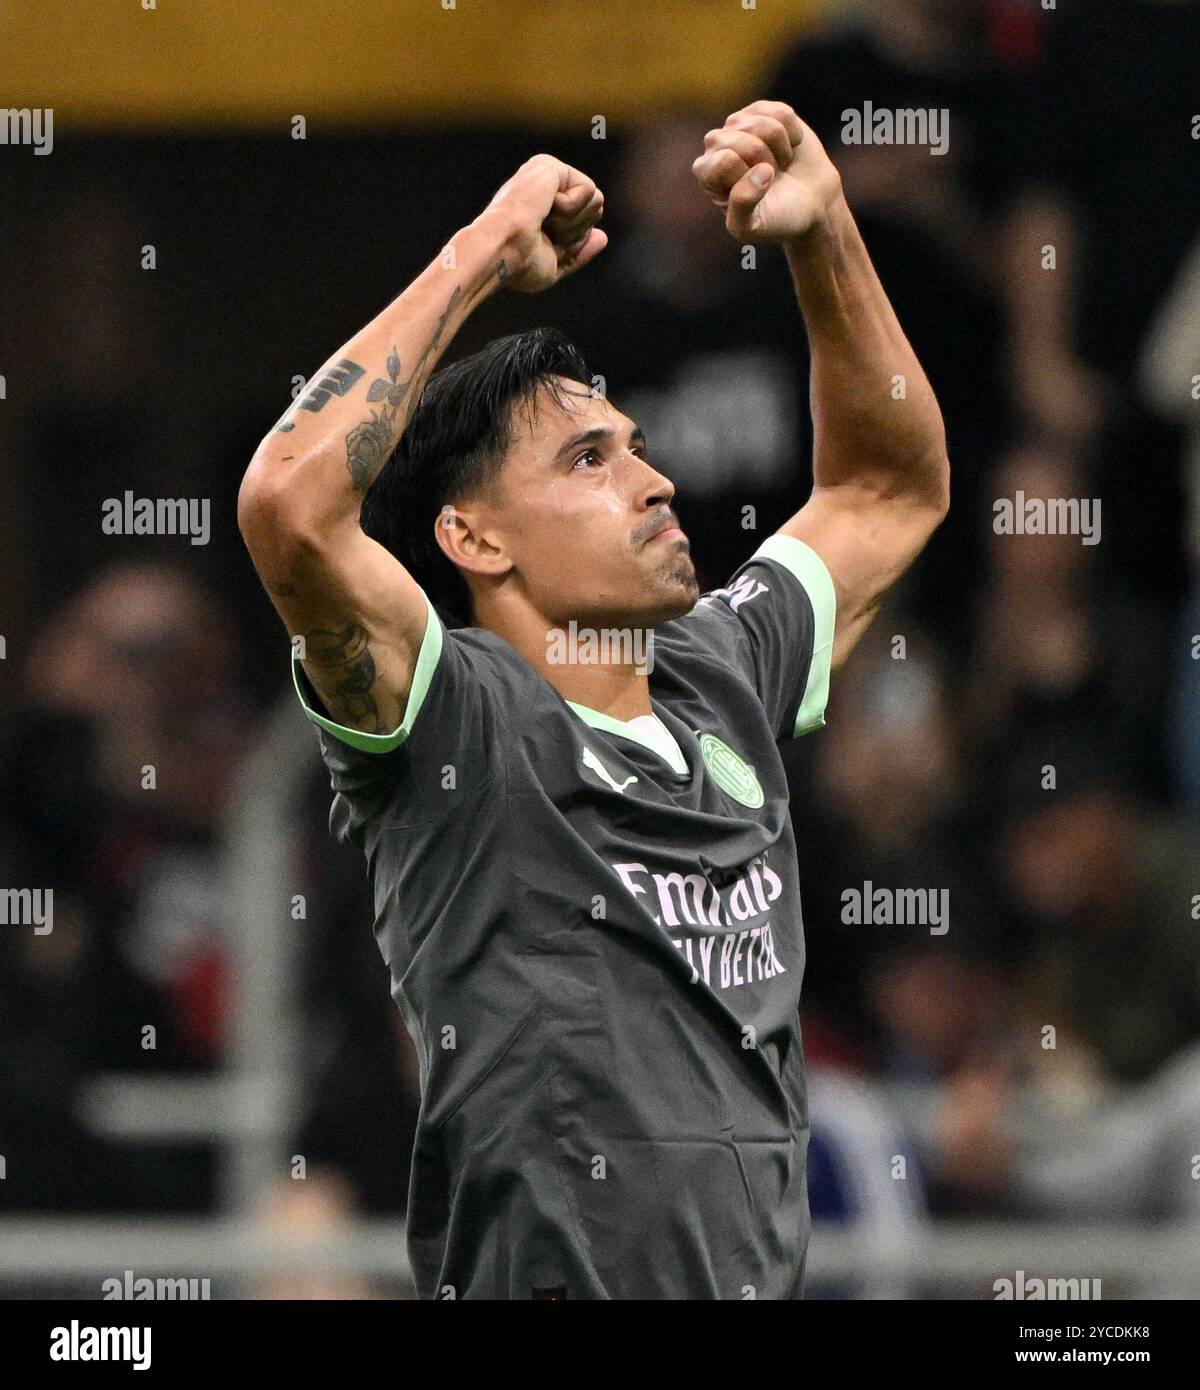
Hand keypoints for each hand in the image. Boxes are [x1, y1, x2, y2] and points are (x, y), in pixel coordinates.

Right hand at [477, 154, 606, 292]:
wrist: (503, 251)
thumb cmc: (520, 264)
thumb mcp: (555, 265)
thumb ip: (578, 252)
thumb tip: (602, 236)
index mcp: (543, 210)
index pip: (585, 226)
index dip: (573, 244)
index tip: (544, 247)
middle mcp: (545, 189)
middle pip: (596, 211)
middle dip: (577, 232)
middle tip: (545, 234)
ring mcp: (547, 174)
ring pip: (597, 201)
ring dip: (573, 223)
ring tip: (543, 222)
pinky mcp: (551, 166)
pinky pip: (589, 191)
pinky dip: (570, 210)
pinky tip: (543, 208)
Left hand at [692, 100, 843, 244]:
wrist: (811, 204)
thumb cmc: (776, 219)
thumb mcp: (751, 228)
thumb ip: (741, 206)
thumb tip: (759, 171)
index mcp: (706, 173)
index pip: (723, 161)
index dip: (747, 177)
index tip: (755, 192)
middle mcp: (717, 145)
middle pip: (742, 141)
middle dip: (765, 163)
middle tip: (769, 178)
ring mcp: (740, 124)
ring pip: (763, 124)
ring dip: (780, 150)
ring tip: (778, 166)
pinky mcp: (764, 111)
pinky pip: (781, 113)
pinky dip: (793, 135)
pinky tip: (788, 149)